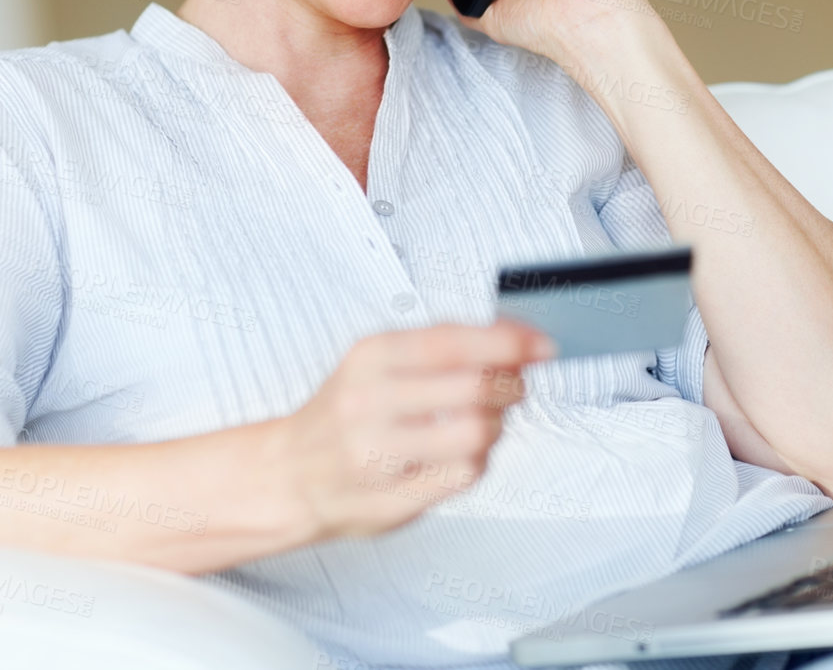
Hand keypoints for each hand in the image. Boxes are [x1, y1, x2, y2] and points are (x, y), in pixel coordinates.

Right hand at [277, 320, 553, 541]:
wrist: (289, 475)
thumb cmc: (344, 414)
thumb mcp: (377, 362)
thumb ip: (441, 346)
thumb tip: (516, 336)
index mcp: (370, 358)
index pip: (454, 342)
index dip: (509, 342)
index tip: (543, 346)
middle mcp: (370, 402)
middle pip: (475, 387)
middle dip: (511, 385)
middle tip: (515, 386)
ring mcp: (379, 454)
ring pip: (478, 432)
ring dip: (497, 425)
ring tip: (486, 420)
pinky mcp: (393, 497)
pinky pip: (467, 473)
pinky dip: (479, 460)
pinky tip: (463, 453)